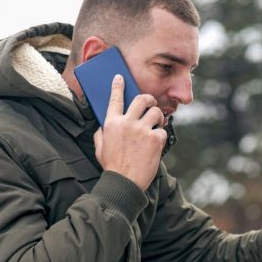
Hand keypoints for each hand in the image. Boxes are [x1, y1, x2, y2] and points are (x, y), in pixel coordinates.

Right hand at [94, 75, 166, 189]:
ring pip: (156, 112)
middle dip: (149, 98)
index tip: (120, 77)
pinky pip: (162, 131)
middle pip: (142, 99)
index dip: (118, 85)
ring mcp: (142, 131)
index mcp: (111, 124)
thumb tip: (104, 123)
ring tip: (156, 123)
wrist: (124, 183)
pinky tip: (156, 142)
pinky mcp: (155, 140)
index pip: (115, 98)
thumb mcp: (100, 147)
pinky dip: (161, 136)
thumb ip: (102, 132)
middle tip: (151, 102)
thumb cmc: (112, 166)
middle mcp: (127, 123)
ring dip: (157, 116)